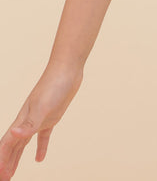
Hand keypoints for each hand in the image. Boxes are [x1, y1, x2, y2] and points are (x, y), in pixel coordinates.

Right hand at [0, 64, 82, 179]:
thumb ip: (29, 123)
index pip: (7, 144)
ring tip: (11, 173)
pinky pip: (42, 137)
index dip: (2, 160)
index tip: (1, 176)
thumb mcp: (42, 107)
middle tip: (2, 179)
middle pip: (12, 146)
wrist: (67, 69)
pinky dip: (40, 148)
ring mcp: (39, 118)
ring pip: (23, 143)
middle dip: (6, 163)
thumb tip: (14, 134)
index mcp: (22, 119)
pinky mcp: (51, 117)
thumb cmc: (54, 85)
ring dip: (16, 158)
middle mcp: (27, 120)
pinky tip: (39, 159)